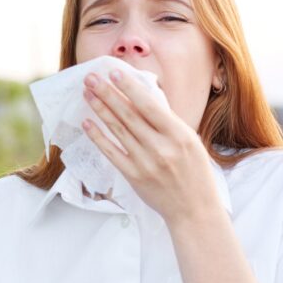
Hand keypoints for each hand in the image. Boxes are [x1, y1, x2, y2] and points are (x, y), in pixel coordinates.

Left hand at [81, 69, 221, 225]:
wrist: (194, 210)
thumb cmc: (194, 172)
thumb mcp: (190, 141)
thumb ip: (167, 122)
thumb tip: (141, 97)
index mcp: (179, 135)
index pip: (150, 106)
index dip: (130, 88)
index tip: (114, 72)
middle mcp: (162, 148)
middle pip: (128, 115)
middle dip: (108, 93)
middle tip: (91, 77)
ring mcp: (146, 163)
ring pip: (117, 130)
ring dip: (100, 109)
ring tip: (87, 93)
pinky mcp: (133, 176)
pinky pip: (111, 152)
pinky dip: (98, 137)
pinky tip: (87, 123)